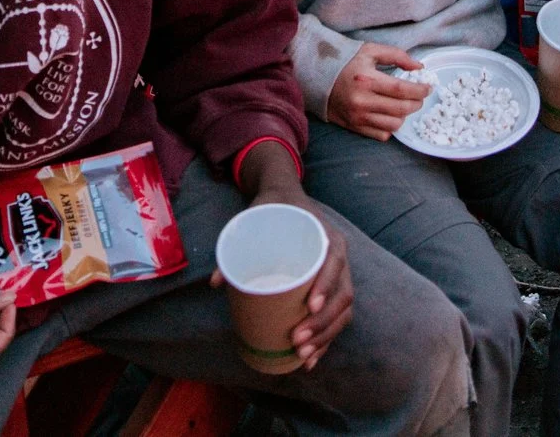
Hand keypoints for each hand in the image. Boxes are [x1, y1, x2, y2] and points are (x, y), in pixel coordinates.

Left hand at [220, 163, 354, 370]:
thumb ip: (236, 245)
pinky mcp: (331, 290)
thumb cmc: (272, 210)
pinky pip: (337, 318)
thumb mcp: (255, 218)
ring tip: (302, 356)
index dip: (326, 286)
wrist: (286, 199)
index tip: (310, 306)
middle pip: (343, 295)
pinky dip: (326, 339)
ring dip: (325, 337)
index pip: (334, 262)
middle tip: (297, 340)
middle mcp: (338, 257)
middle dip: (322, 323)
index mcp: (326, 236)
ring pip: (343, 312)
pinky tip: (311, 359)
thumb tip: (216, 282)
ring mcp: (338, 275)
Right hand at [323, 42, 429, 140]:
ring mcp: (358, 116)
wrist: (317, 77)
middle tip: (419, 96)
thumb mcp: (370, 51)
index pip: (402, 90)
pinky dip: (390, 126)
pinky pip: (382, 134)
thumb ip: (396, 56)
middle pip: (401, 109)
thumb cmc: (346, 62)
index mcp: (367, 80)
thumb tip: (419, 68)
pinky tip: (389, 115)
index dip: (420, 90)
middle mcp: (362, 101)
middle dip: (416, 103)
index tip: (428, 88)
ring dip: (404, 115)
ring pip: (394, 124)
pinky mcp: (354, 127)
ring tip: (403, 105)